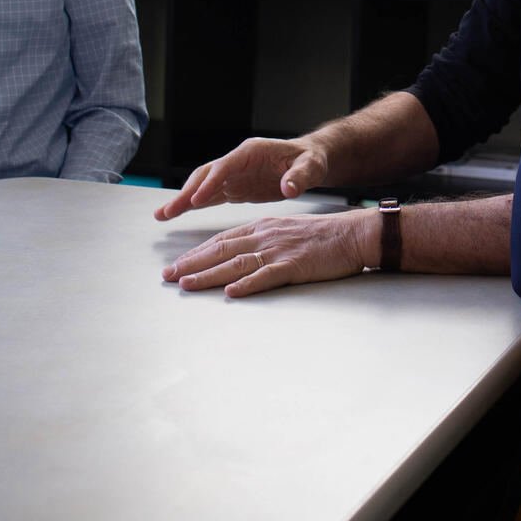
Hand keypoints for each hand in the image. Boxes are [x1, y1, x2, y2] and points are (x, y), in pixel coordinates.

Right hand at [154, 135, 328, 220]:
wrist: (310, 160)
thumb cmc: (311, 160)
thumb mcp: (311, 166)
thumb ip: (300, 177)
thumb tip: (289, 188)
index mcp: (252, 152)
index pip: (225, 166)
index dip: (210, 182)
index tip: (196, 199)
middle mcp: (238, 161)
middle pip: (206, 175)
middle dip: (186, 193)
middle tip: (167, 211)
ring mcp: (235, 174)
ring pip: (203, 186)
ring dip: (183, 200)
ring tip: (162, 215)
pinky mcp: (236, 187)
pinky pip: (211, 196)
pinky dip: (194, 205)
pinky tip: (178, 214)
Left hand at [161, 210, 376, 296]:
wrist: (352, 234)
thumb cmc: (323, 236)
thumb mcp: (287, 231)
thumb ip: (264, 241)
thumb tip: (242, 258)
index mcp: (263, 227)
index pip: (223, 240)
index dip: (198, 252)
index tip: (178, 264)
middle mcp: (266, 236)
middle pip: (222, 250)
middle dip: (192, 263)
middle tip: (168, 275)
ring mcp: (279, 251)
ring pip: (237, 263)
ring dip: (209, 275)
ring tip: (187, 285)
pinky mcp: (294, 265)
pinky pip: (267, 276)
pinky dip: (248, 284)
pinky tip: (232, 292)